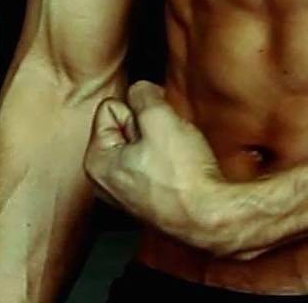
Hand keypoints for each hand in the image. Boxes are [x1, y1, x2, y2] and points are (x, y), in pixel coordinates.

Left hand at [83, 80, 232, 253]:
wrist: (211, 216)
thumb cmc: (182, 178)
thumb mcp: (159, 117)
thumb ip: (142, 93)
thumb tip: (141, 90)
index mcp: (96, 163)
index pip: (111, 106)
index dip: (138, 110)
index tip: (154, 130)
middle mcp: (105, 182)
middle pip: (126, 123)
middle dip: (150, 125)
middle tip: (167, 143)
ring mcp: (126, 193)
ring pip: (143, 141)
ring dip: (162, 140)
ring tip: (175, 157)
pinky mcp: (148, 199)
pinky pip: (155, 160)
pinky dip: (168, 159)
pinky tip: (180, 171)